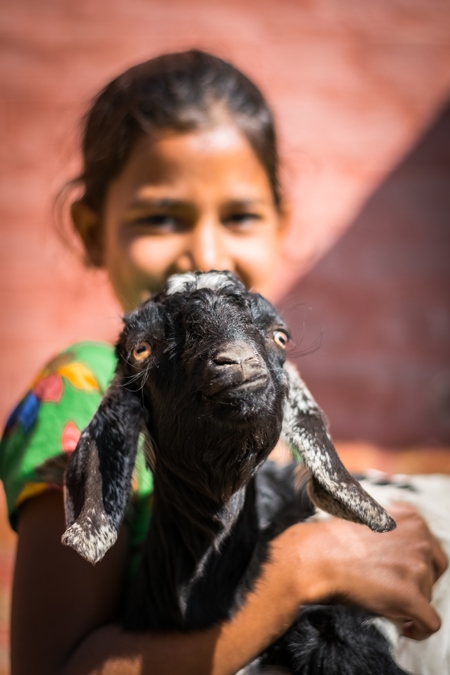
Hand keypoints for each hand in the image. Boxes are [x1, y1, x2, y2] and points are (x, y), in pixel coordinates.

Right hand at [277, 502, 447, 640]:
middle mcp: (419, 538)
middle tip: (392, 588)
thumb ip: (394, 527)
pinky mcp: (410, 595)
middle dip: (417, 582)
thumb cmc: (333, 539)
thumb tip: (403, 548)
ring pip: (428, 595)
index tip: (403, 575)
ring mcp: (416, 566)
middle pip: (433, 571)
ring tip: (383, 598)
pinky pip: (429, 622)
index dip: (419, 565)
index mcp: (411, 517)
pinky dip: (418, 629)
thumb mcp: (370, 517)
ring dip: (410, 601)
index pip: (431, 548)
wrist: (316, 558)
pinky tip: (403, 627)